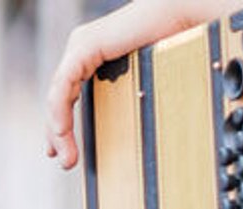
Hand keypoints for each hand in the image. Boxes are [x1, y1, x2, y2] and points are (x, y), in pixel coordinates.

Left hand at [45, 0, 210, 168]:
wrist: (184, 14)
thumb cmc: (176, 41)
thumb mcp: (145, 79)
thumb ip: (130, 98)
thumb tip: (141, 130)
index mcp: (94, 53)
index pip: (68, 94)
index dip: (62, 124)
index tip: (63, 150)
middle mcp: (83, 48)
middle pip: (60, 97)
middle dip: (58, 133)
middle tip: (66, 160)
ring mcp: (81, 46)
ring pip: (58, 95)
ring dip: (59, 130)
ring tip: (67, 157)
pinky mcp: (84, 46)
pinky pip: (64, 86)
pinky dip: (61, 112)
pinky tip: (63, 132)